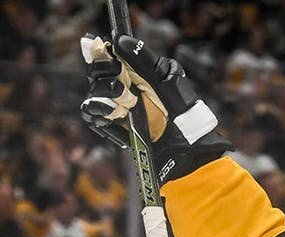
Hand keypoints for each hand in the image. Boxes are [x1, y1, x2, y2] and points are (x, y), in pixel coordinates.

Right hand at [80, 33, 230, 182]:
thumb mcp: (166, 77)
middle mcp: (118, 86)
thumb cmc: (179, 107)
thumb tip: (119, 39)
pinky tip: (116, 113)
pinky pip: (91, 113)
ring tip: (129, 104)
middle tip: (127, 86)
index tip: (111, 57)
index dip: (101, 53)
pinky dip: (101, 111)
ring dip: (109, 96)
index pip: (104, 55)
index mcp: (131, 71)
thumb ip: (143, 58)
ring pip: (93, 92)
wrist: (183, 140)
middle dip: (108, 76)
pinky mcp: (108, 124)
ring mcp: (112, 105)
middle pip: (95, 72)